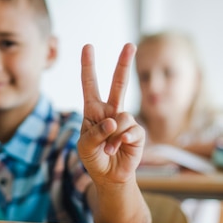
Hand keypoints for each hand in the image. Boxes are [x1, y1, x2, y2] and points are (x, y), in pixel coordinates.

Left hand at [78, 43, 144, 185]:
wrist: (109, 177)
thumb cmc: (93, 158)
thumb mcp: (84, 146)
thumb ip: (95, 132)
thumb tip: (114, 120)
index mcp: (93, 110)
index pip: (90, 84)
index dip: (88, 65)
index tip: (88, 46)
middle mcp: (110, 111)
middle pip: (118, 83)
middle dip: (124, 63)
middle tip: (130, 44)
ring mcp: (125, 121)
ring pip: (122, 116)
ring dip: (112, 136)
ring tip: (108, 149)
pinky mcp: (137, 133)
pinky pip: (131, 130)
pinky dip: (122, 140)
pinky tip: (119, 148)